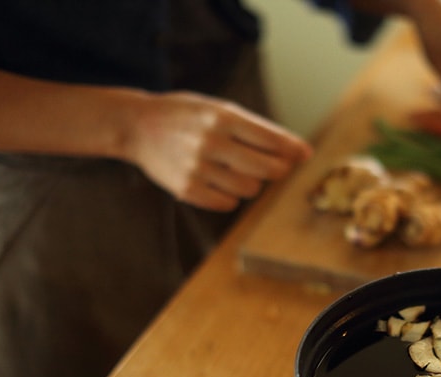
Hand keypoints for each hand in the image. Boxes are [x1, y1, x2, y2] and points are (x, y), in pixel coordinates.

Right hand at [126, 91, 312, 211]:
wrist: (136, 126)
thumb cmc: (188, 117)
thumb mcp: (218, 109)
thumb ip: (257, 129)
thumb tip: (301, 151)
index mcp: (222, 117)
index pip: (271, 139)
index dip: (293, 149)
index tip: (304, 154)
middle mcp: (211, 142)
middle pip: (267, 169)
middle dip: (278, 169)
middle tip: (274, 166)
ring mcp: (197, 167)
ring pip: (250, 189)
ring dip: (252, 183)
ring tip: (236, 170)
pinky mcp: (186, 189)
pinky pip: (227, 203)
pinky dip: (230, 196)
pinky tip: (219, 181)